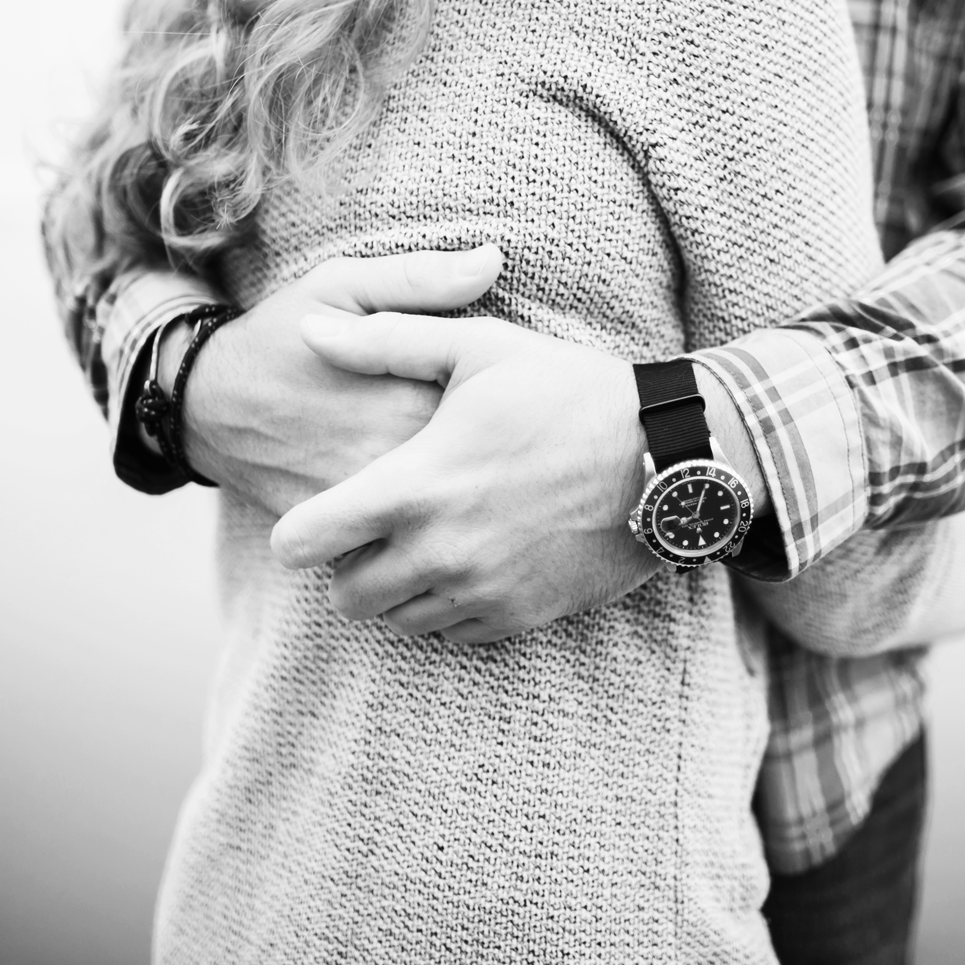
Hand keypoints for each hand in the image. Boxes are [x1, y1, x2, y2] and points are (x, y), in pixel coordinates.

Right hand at [176, 246, 503, 515]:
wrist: (203, 406)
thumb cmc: (280, 336)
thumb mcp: (343, 284)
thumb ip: (421, 278)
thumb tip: (493, 260)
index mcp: (407, 390)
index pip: (496, 410)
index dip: (515, 406)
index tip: (522, 398)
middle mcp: (392, 454)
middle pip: (479, 468)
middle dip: (500, 456)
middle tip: (515, 443)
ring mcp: (367, 502)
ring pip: (445, 514)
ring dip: (469, 499)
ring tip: (484, 481)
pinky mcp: (343, 536)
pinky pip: (404, 547)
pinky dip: (424, 532)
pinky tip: (441, 516)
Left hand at [268, 313, 662, 643]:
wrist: (666, 457)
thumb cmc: (569, 393)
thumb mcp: (479, 347)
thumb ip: (384, 341)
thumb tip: (310, 331)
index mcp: (414, 487)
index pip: (305, 542)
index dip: (299, 530)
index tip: (316, 514)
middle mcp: (439, 552)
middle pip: (347, 595)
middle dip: (349, 565)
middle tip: (377, 528)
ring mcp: (481, 590)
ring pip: (398, 620)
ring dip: (398, 589)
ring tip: (426, 541)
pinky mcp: (520, 616)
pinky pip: (453, 633)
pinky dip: (446, 606)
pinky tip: (469, 560)